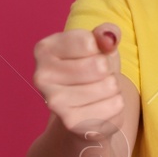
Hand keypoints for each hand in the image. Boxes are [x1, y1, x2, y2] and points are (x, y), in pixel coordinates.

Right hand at [32, 22, 125, 139]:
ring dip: (113, 88)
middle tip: (97, 76)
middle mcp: (42, 76)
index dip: (101, 48)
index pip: (89, 42)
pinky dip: (115, 106)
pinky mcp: (72, 123)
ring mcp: (54, 102)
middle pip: (100, 65)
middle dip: (108, 70)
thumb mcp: (99, 45)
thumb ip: (106, 33)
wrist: (82, 111)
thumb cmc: (90, 70)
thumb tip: (108, 37)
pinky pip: (114, 107)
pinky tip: (100, 107)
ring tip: (99, 91)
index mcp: (44, 49)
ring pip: (109, 86)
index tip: (91, 55)